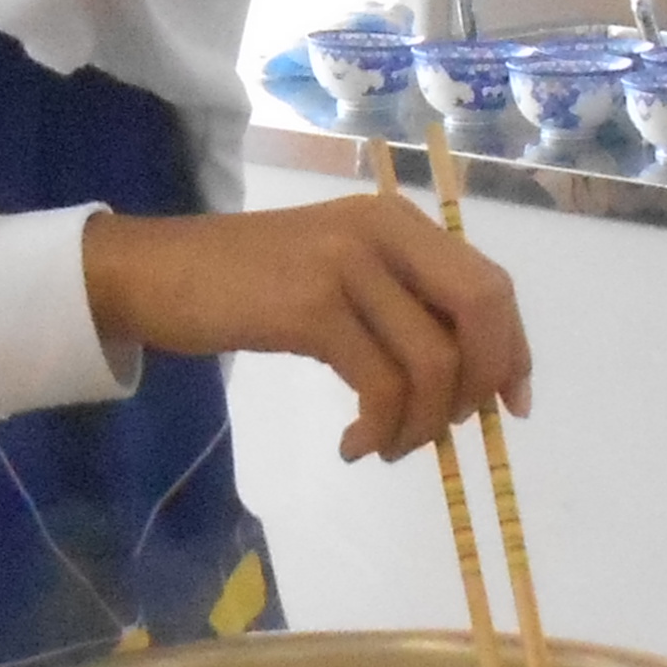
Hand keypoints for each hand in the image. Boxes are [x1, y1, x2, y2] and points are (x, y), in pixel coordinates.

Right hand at [82, 194, 529, 463]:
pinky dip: (380, 429)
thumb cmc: (246, 284)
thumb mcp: (337, 276)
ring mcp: (347, 265)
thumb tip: (469, 383)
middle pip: (481, 311)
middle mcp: (384, 231)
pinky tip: (354, 445)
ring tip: (385, 446)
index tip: (509, 406)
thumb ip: (400, 307)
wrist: (154, 273)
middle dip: (480, 384)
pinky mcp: (311, 308)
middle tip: (448, 431)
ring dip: (421, 425)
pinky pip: (380, 386)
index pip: (490, 284)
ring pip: (433, 361)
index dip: (512, 350)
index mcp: (398, 221)